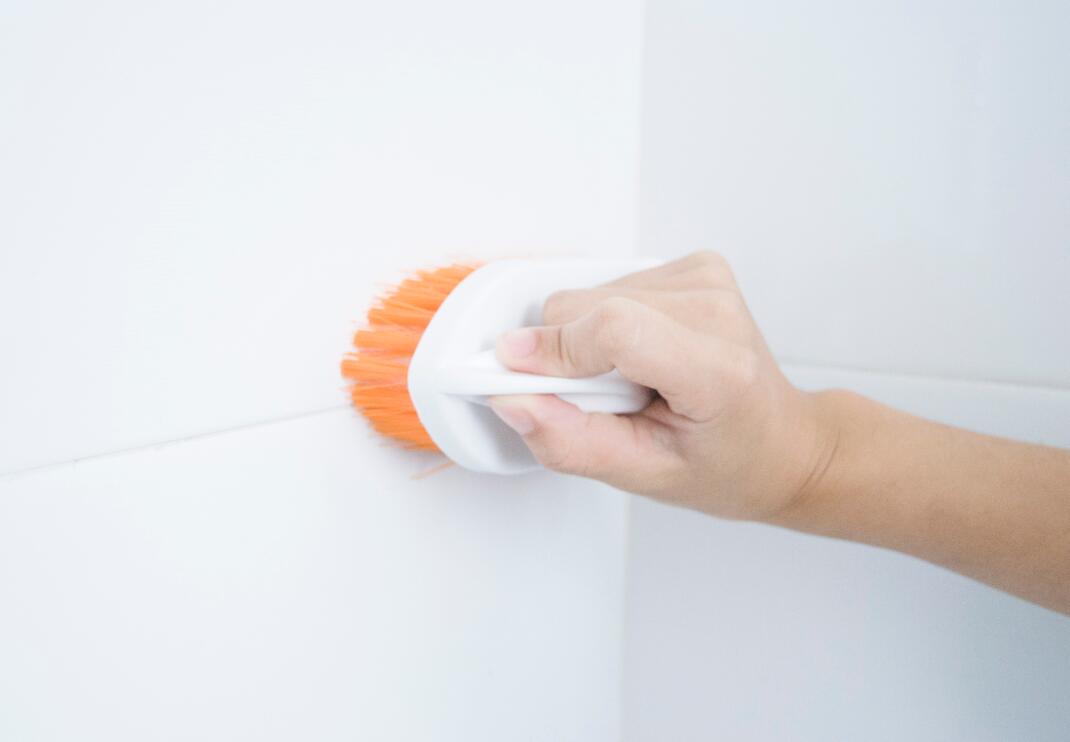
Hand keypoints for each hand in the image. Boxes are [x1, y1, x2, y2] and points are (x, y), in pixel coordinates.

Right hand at [489, 251, 836, 521]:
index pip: (615, 329)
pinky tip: (642, 356)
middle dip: (565, 356)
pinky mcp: (695, 265)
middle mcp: (715, 309)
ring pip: (589, 293)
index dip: (553, 348)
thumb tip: (510, 400)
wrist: (782, 442)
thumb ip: (571, 442)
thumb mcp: (645, 478)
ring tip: (632, 381)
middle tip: (603, 401)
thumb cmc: (727, 463)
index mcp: (718, 369)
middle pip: (587, 306)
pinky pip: (609, 285)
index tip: (510, 372)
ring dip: (588, 341)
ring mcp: (708, 279)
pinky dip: (607, 324)